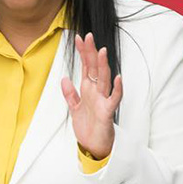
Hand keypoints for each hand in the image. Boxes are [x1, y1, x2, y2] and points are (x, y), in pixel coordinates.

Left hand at [60, 33, 122, 158]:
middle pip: (95, 68)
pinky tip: (118, 78)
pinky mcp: (107, 112)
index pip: (86, 66)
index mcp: (88, 89)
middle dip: (91, 53)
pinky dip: (116, 89)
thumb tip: (64, 79)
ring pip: (104, 80)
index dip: (83, 52)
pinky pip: (113, 99)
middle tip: (88, 36)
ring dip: (103, 66)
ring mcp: (103, 101)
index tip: (78, 38)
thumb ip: (70, 94)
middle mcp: (97, 92)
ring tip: (102, 51)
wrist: (94, 146)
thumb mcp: (75, 108)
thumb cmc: (88, 127)